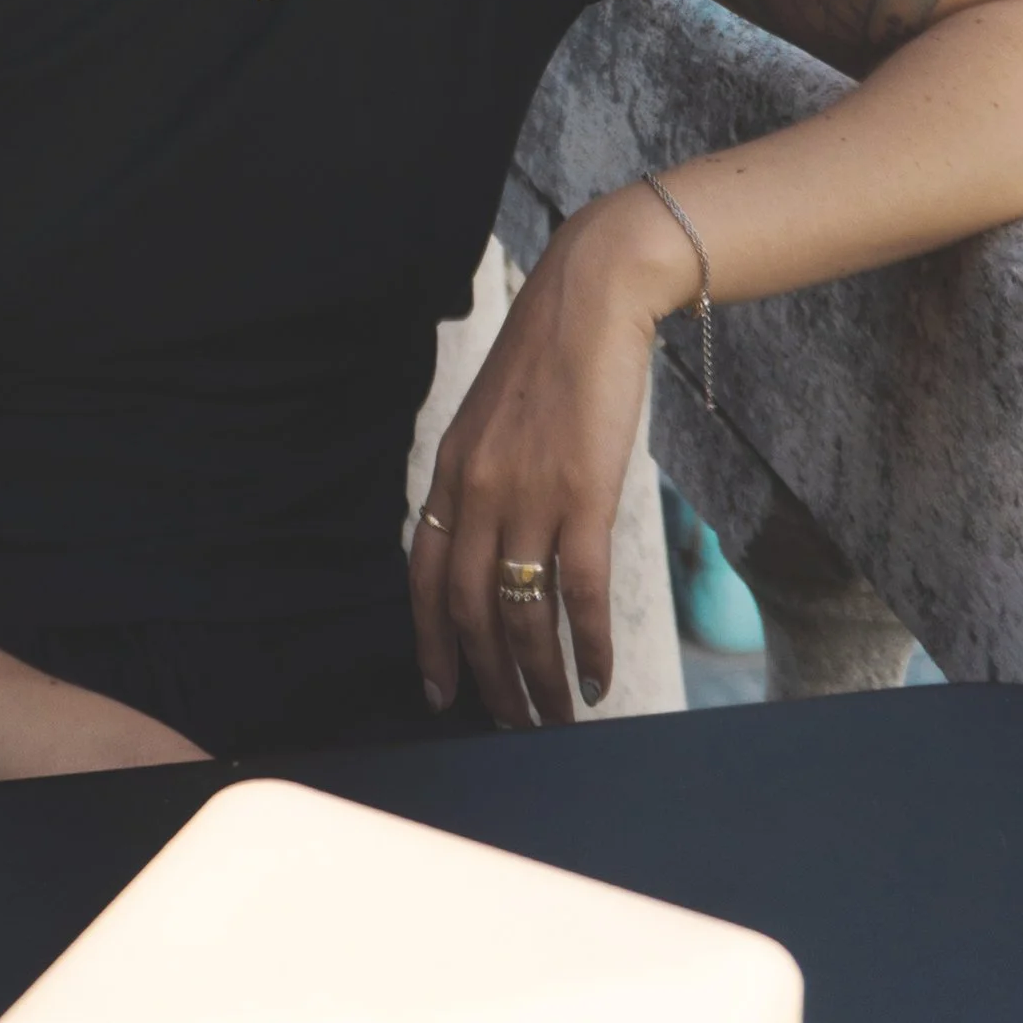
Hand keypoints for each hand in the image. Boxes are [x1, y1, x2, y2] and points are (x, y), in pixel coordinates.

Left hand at [408, 193, 689, 730]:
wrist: (593, 296)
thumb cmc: (552, 354)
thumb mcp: (493, 416)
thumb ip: (483, 475)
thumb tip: (488, 538)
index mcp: (451, 469)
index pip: (423, 574)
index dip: (429, 641)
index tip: (438, 692)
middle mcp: (479, 488)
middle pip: (468, 609)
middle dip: (487, 679)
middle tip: (508, 725)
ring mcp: (529, 493)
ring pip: (521, 613)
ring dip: (538, 679)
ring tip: (555, 720)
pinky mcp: (584, 494)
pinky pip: (580, 592)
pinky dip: (588, 645)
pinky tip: (599, 678)